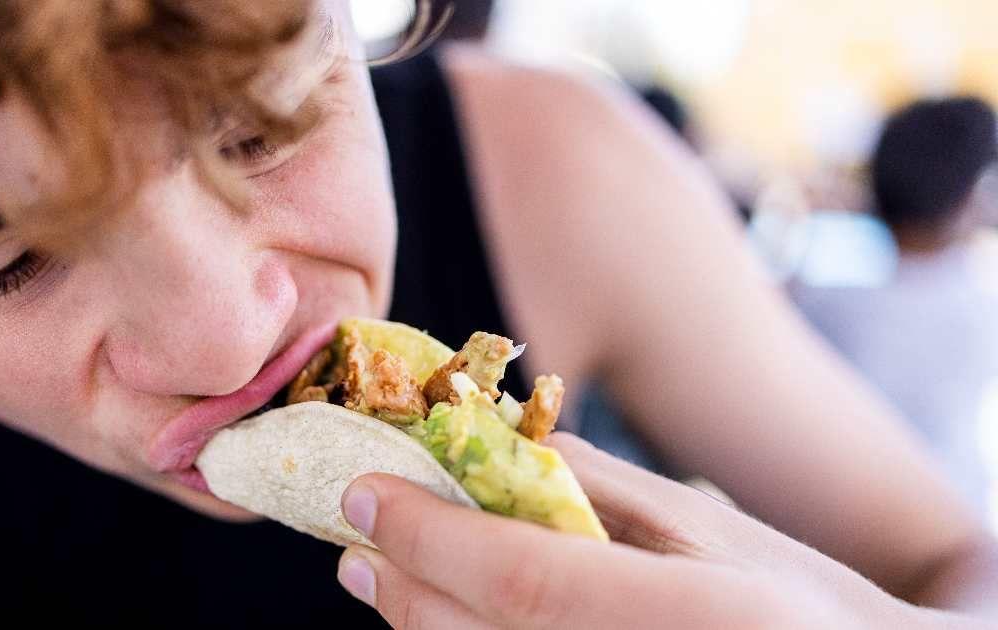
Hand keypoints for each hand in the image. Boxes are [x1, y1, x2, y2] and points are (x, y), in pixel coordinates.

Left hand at [335, 433, 916, 629]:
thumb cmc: (802, 601)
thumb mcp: (711, 529)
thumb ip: (597, 490)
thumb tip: (491, 450)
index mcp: (697, 610)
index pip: (524, 577)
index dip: (431, 536)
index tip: (364, 495)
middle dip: (404, 585)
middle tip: (354, 538)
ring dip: (419, 623)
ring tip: (383, 573)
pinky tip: (446, 616)